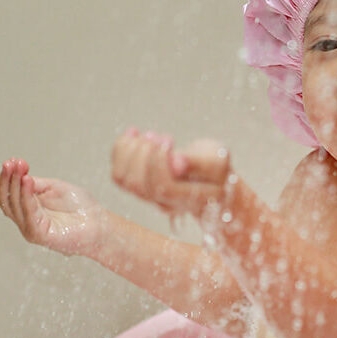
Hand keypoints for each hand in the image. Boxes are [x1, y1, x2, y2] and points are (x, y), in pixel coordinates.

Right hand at [0, 158, 107, 256]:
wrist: (101, 224)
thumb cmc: (81, 208)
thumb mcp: (56, 188)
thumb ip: (37, 184)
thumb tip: (20, 176)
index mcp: (29, 208)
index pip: (10, 193)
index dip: (8, 177)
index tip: (12, 161)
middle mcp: (27, 220)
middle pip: (7, 199)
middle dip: (7, 179)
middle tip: (10, 163)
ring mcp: (31, 229)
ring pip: (14, 206)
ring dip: (15, 185)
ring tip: (18, 169)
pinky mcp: (39, 234)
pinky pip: (29, 213)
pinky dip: (26, 196)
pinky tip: (27, 181)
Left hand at [110, 129, 231, 217]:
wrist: (211, 181)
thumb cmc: (216, 168)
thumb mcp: (217, 160)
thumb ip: (198, 162)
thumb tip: (177, 162)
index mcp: (191, 198)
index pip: (163, 186)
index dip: (158, 162)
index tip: (168, 140)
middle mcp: (168, 204)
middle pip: (139, 185)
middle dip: (142, 153)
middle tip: (158, 135)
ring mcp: (151, 200)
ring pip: (125, 180)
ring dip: (130, 150)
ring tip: (149, 134)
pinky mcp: (140, 190)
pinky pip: (119, 175)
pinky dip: (121, 149)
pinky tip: (134, 133)